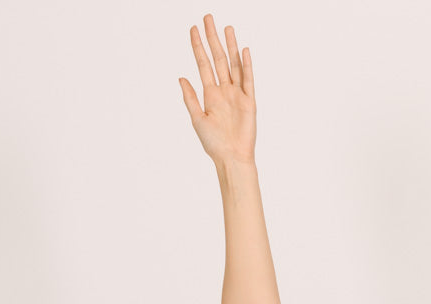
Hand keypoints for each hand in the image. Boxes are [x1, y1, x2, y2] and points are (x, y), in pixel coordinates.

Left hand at [179, 14, 255, 166]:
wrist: (231, 158)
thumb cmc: (214, 144)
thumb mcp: (197, 119)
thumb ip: (190, 98)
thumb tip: (181, 78)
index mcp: (210, 94)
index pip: (203, 64)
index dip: (198, 46)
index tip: (193, 29)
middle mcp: (224, 90)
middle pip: (218, 58)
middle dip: (212, 38)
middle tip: (208, 18)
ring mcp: (237, 95)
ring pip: (233, 65)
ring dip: (230, 46)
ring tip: (227, 28)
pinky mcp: (249, 102)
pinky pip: (248, 80)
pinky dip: (246, 65)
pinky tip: (243, 51)